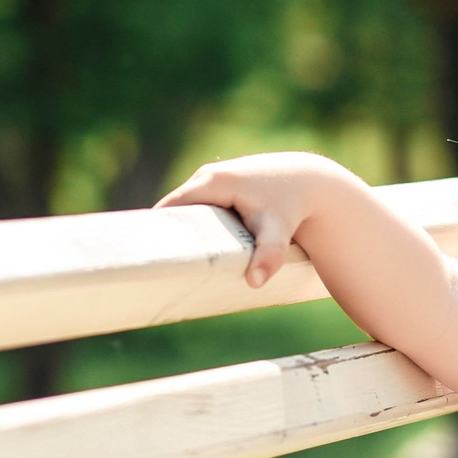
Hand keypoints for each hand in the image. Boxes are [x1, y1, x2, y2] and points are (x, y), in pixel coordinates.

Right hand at [158, 152, 334, 287]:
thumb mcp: (278, 230)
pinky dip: (194, 224)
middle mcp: (207, 175)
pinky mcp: (221, 184)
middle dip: (167, 234)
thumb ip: (269, 255)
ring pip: (187, 208)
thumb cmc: (291, 205)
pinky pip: (198, 205)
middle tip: (158, 268)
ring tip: (172, 261)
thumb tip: (255, 282)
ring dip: (181, 230)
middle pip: (175, 209)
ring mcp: (212, 177)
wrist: (310, 182)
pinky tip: (192, 246)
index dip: (157, 231)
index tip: (147, 259)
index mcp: (210, 182)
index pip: (170, 208)